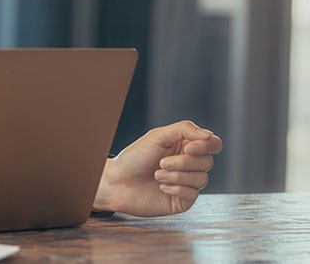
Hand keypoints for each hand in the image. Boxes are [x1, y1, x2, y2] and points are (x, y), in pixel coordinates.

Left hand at [93, 120, 222, 216]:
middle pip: (207, 161)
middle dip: (183, 162)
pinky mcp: (183, 200)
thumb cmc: (135, 157)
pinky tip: (161, 187)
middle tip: (161, 162)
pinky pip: (193, 194)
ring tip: (157, 174)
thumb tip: (209, 135)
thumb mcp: (158, 136)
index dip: (206, 146)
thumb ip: (184, 130)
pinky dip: (176, 188)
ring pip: (202, 178)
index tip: (188, 148)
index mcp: (185, 146)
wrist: (117, 182)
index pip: (213, 144)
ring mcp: (187, 183)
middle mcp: (189, 164)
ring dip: (177, 175)